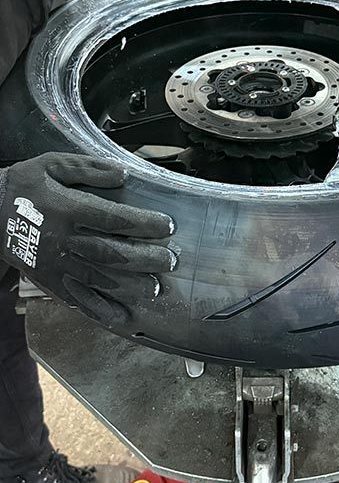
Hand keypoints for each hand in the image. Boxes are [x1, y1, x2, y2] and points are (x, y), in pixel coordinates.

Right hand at [0, 153, 176, 326]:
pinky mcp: (50, 281)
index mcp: (66, 209)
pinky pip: (78, 299)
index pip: (112, 218)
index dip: (142, 223)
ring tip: (155, 288)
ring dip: (130, 286)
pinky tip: (122, 316)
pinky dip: (101, 310)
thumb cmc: (23, 186)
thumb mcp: (51, 165)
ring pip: (99, 279)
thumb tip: (122, 175)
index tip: (166, 225)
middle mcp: (63, 240)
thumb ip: (88, 169)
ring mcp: (56, 264)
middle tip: (170, 261)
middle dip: (145, 258)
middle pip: (111, 252)